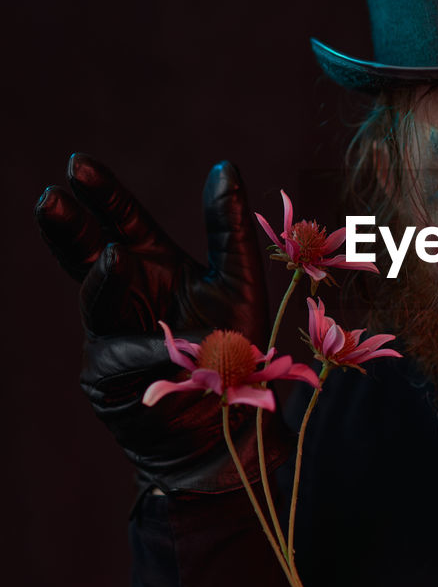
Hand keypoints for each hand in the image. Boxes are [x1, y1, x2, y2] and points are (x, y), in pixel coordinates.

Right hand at [35, 153, 280, 491]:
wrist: (226, 422)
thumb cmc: (231, 350)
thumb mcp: (238, 279)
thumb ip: (228, 226)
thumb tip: (223, 165)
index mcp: (152, 264)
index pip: (121, 221)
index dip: (101, 194)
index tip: (77, 165)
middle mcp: (125, 294)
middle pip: (87, 253)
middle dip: (68, 226)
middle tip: (50, 198)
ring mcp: (110, 335)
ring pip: (99, 302)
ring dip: (106, 281)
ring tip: (114, 255)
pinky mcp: (111, 378)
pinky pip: (128, 357)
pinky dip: (149, 350)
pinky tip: (169, 346)